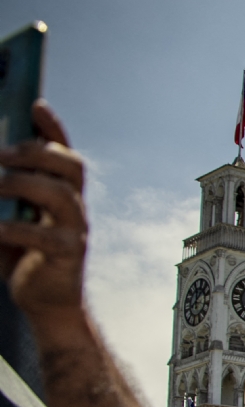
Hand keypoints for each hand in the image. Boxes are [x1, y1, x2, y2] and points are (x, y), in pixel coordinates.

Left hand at [0, 101, 88, 323]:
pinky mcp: (69, 254)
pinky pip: (43, 235)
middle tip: (1, 154)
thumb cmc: (22, 255)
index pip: (64, 152)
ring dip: (25, 183)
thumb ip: (6, 192)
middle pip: (71, 165)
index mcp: (62, 193)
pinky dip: (15, 229)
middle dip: (37, 152)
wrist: (44, 301)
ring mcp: (75, 229)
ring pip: (61, 194)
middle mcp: (74, 207)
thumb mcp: (12, 216)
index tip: (35, 105)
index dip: (53, 127)